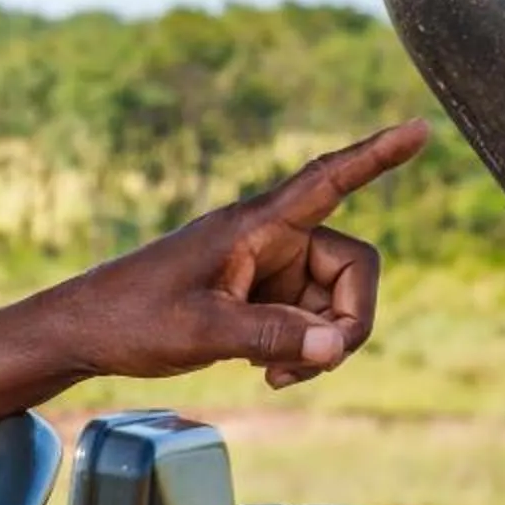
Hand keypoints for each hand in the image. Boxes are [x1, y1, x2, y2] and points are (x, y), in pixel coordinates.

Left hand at [50, 121, 428, 391]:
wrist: (84, 333)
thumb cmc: (132, 317)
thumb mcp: (203, 330)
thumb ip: (272, 334)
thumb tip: (337, 345)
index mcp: (256, 225)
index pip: (329, 179)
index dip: (378, 157)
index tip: (420, 130)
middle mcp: (270, 240)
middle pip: (352, 267)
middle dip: (349, 319)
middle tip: (318, 363)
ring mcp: (267, 270)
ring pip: (332, 302)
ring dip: (321, 343)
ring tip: (276, 374)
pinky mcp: (258, 299)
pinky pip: (307, 321)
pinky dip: (301, 348)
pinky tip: (269, 372)